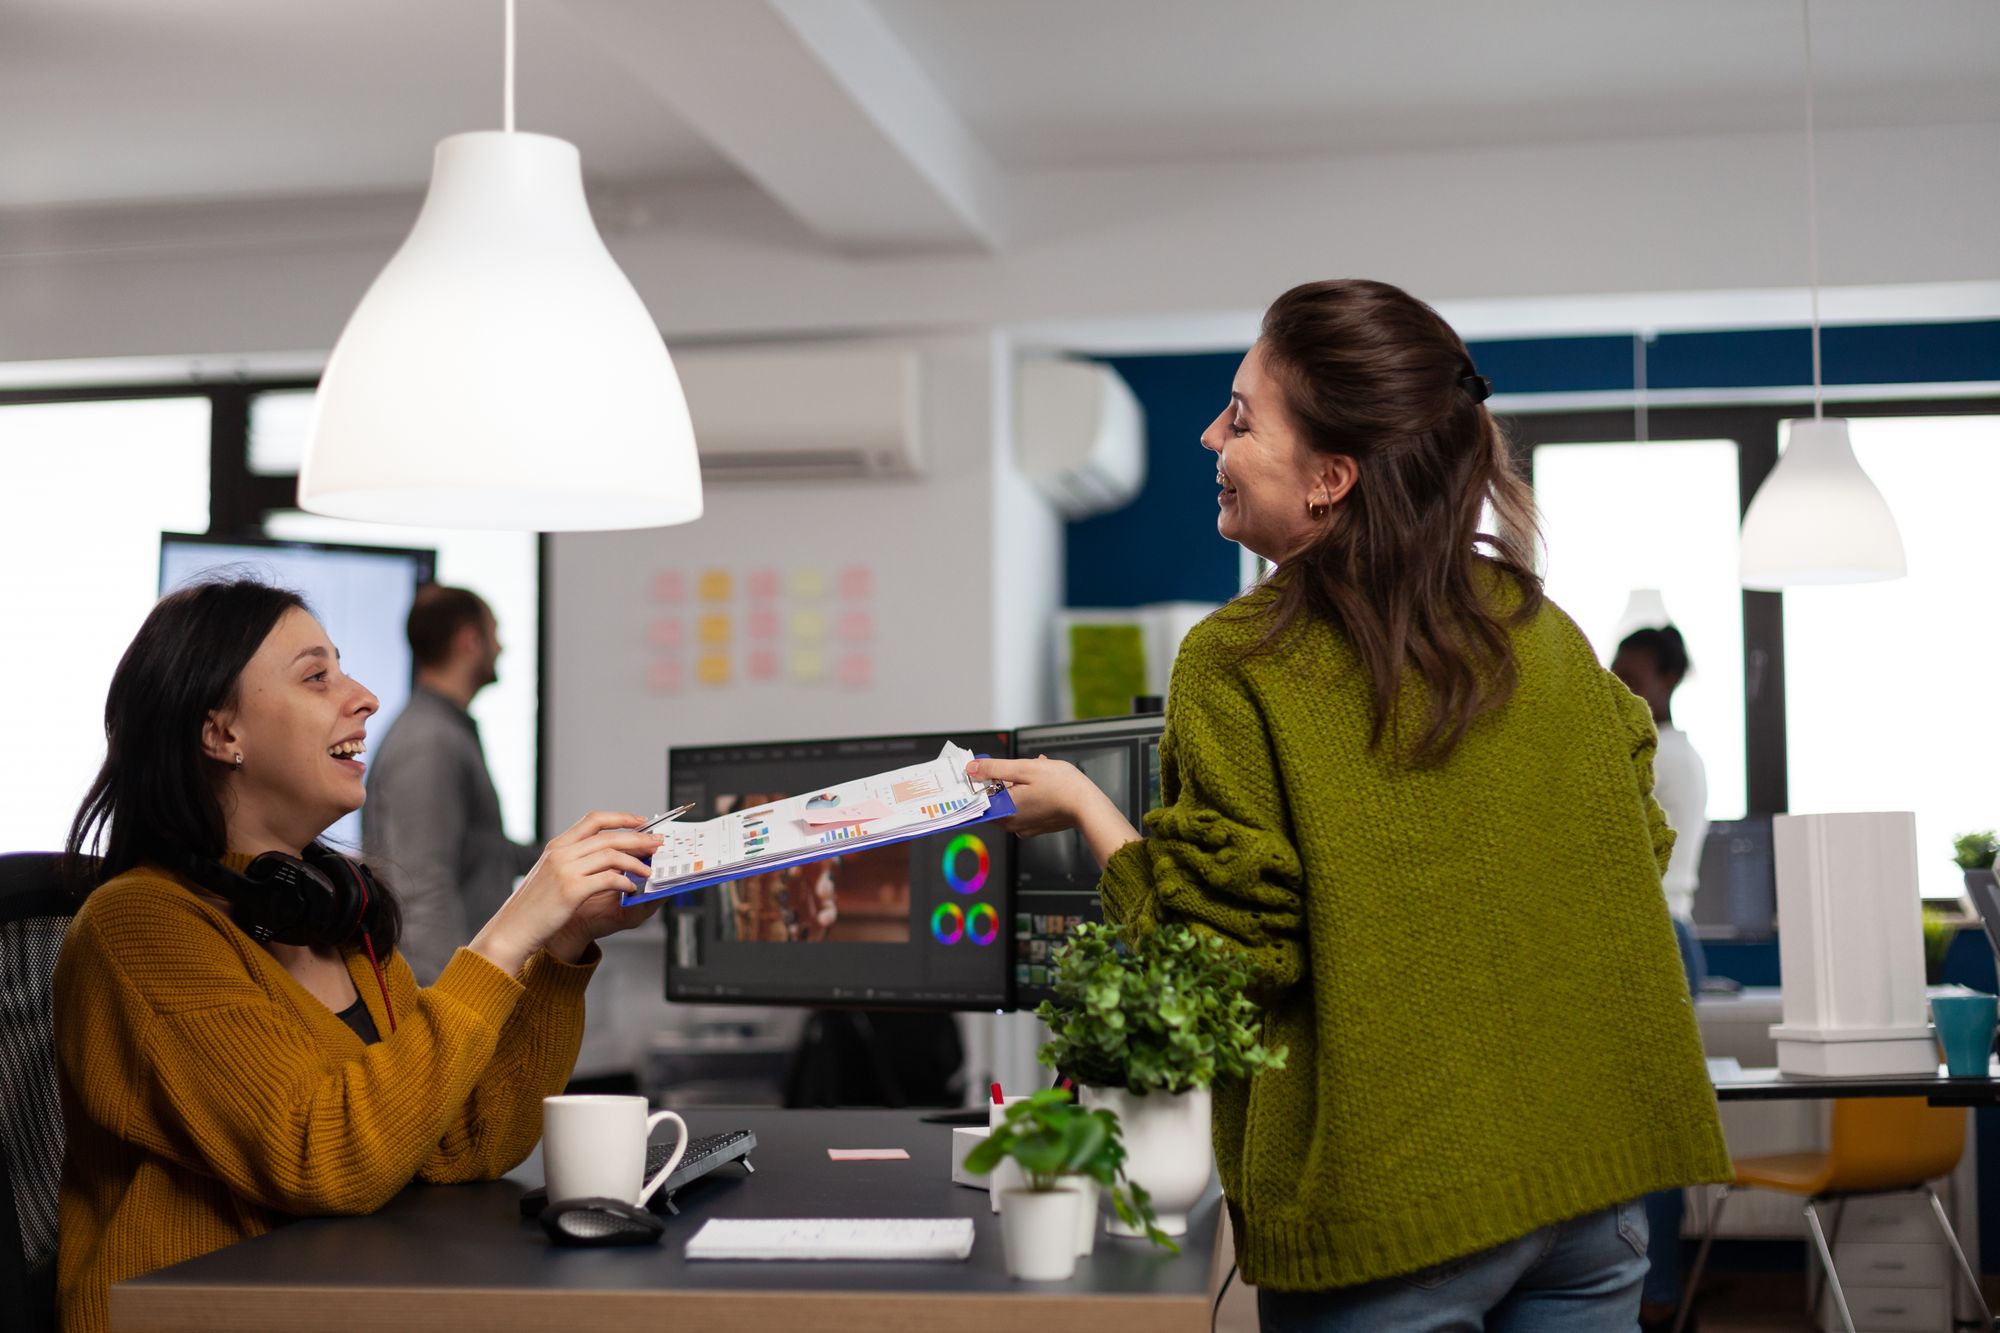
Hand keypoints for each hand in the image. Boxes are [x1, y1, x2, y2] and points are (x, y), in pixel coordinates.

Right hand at [468, 810, 661, 974]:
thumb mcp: (549, 875)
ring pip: (612, 854)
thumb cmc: (532, 908)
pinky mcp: (571, 890)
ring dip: (636, 861)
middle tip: (657, 843)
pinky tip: (632, 888)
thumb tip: (609, 857)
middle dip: (638, 838)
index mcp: (557, 846)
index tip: (641, 821)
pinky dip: (625, 881)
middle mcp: (561, 853)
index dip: (621, 817)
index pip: (594, 820)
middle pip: (609, 835)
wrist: (512, 930)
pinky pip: (608, 878)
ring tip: (648, 870)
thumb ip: (574, 861)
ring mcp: (565, 870)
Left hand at [968, 756, 1143, 869]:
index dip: (979, 782)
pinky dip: (1029, 794)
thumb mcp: (1024, 768)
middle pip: (996, 799)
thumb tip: (972, 768)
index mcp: (1004, 811)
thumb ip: (995, 768)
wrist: (1088, 806)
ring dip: (1018, 784)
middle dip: (1004, 780)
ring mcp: (1025, 828)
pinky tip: (1043, 782)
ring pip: (1012, 801)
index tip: (983, 770)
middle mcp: (1012, 824)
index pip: (979, 799)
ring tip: (1036, 769)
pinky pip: (1024, 808)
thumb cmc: (1061, 786)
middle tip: (1017, 766)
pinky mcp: (1037, 827)